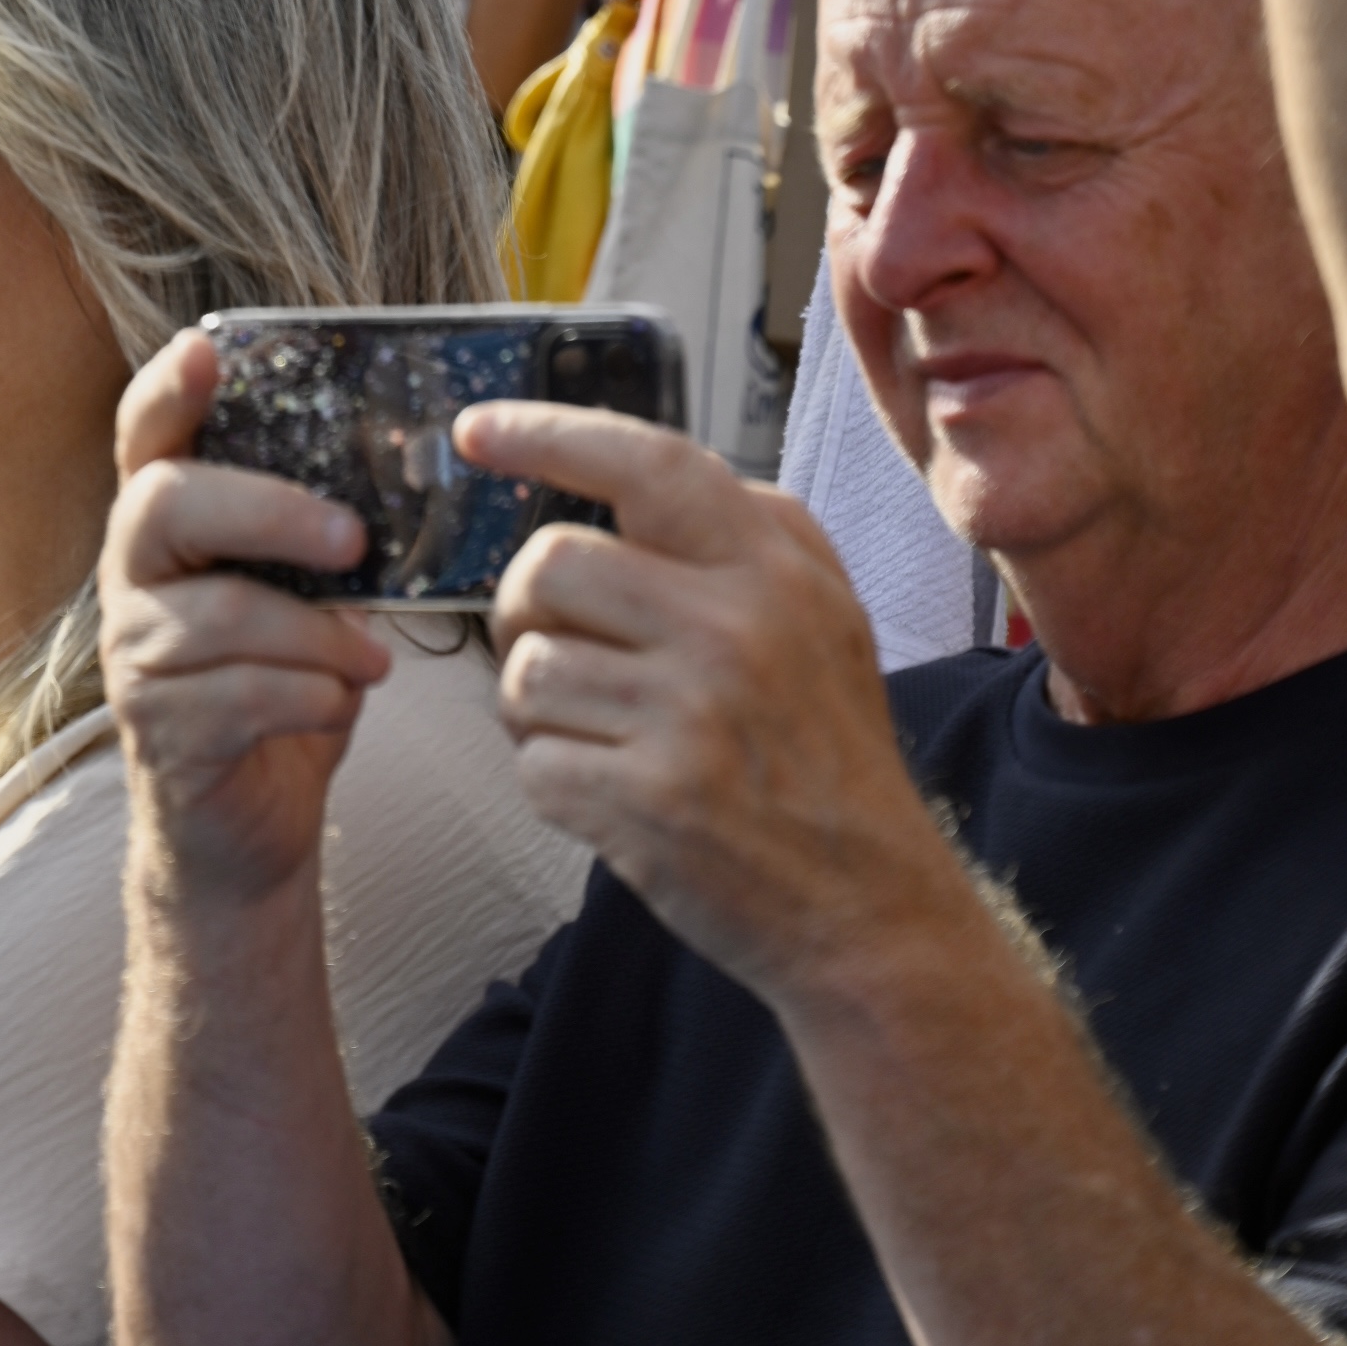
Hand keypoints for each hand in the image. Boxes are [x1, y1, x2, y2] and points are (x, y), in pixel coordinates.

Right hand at [101, 334, 391, 903]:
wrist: (244, 827)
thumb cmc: (281, 684)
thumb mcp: (300, 596)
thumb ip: (322, 541)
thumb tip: (417, 481)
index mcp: (165, 523)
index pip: (144, 434)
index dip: (168, 389)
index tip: (205, 349)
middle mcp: (129, 575)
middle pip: (169, 503)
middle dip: (271, 511)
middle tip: (355, 540)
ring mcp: (132, 655)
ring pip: (222, 614)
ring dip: (320, 636)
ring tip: (375, 659)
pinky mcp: (157, 731)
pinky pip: (243, 696)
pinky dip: (314, 698)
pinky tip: (339, 703)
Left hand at [460, 403, 954, 1003]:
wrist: (870, 912)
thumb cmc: (831, 759)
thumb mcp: (828, 618)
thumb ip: (754, 534)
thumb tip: (635, 478)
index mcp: (774, 572)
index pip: (648, 464)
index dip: (548, 435)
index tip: (475, 432)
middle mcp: (733, 630)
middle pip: (549, 566)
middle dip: (524, 610)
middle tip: (555, 648)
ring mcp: (690, 718)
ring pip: (528, 669)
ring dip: (536, 709)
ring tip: (595, 735)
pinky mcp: (650, 802)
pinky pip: (534, 763)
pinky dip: (552, 782)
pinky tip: (609, 795)